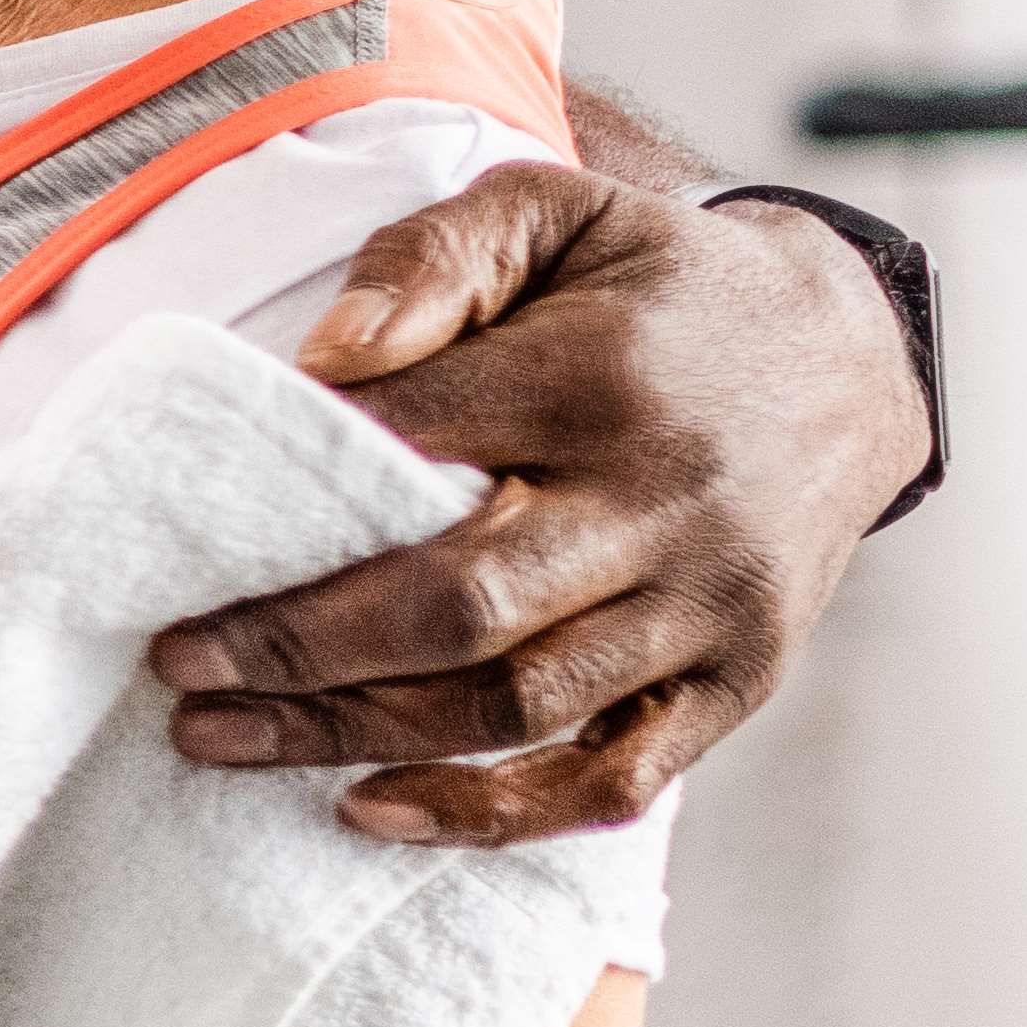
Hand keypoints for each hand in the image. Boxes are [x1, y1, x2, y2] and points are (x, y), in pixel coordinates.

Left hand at [154, 168, 931, 839]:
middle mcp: (665, 505)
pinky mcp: (740, 681)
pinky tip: (370, 811)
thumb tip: (320, 358)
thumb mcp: (554, 211)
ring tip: (217, 738)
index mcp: (601, 381)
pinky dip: (493, 814)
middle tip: (173, 664)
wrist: (853, 355)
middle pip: (458, 604)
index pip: (414, 444)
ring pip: (516, 703)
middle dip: (297, 646)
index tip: (178, 517)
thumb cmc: (655, 287)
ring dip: (355, 735)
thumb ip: (433, 259)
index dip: (286, 481)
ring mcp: (710, 607)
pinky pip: (616, 779)